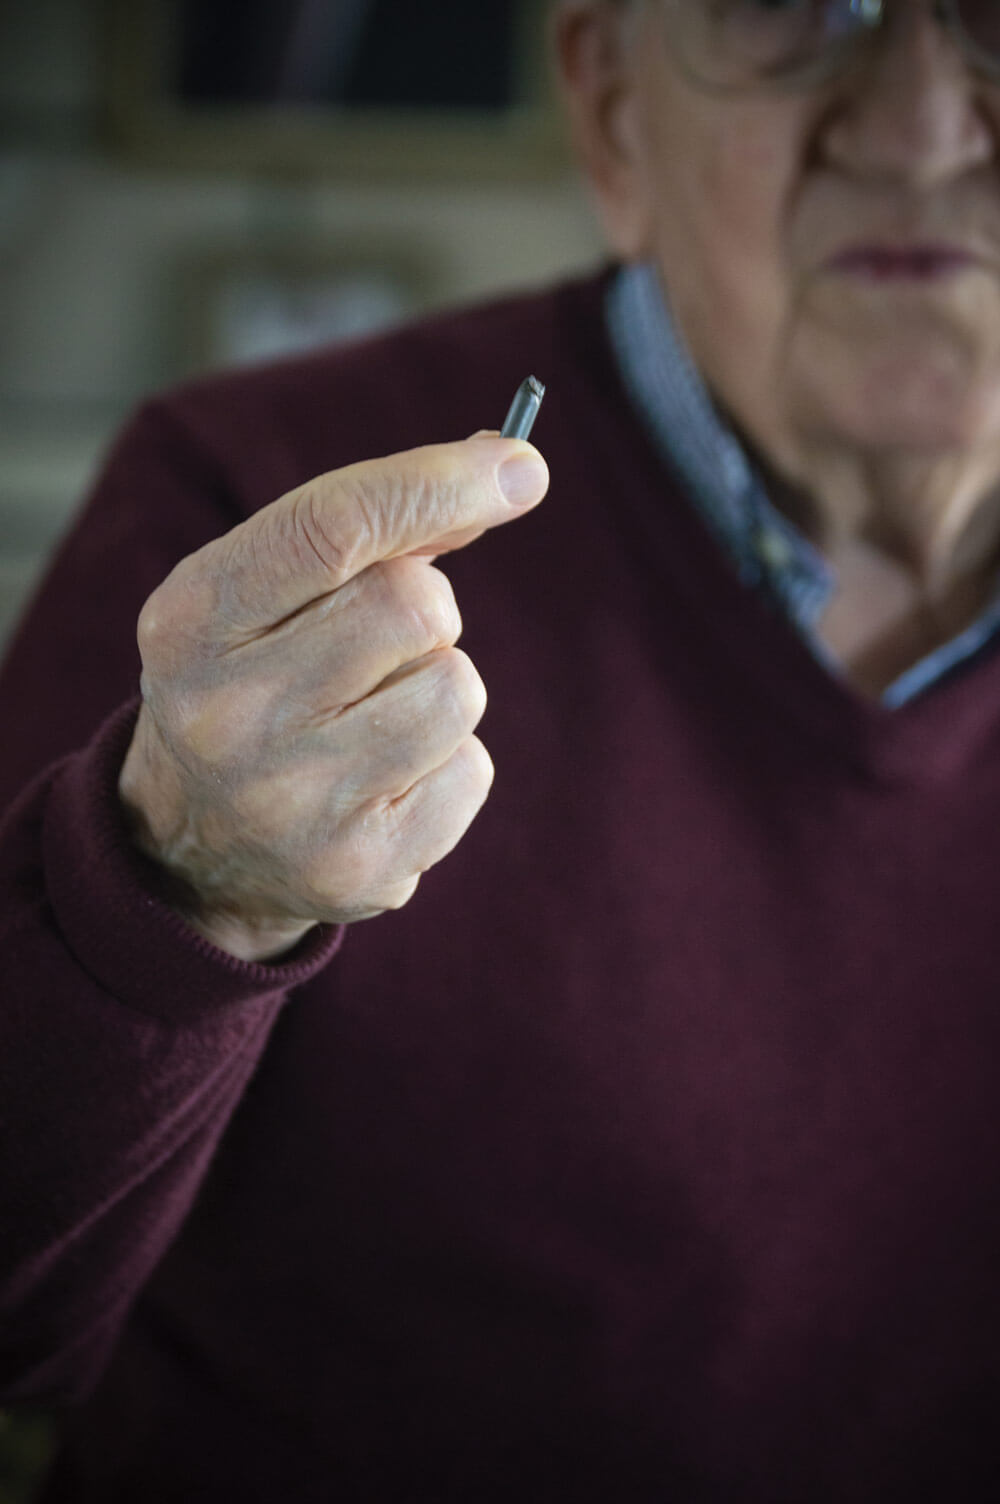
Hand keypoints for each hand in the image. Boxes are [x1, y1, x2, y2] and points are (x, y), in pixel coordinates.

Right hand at [117, 436, 548, 960]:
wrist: (194, 845)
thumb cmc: (255, 681)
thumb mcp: (268, 592)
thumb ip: (370, 528)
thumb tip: (507, 470)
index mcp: (194, 621)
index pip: (334, 526)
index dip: (437, 485)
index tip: (521, 465)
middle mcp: (229, 715)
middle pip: (416, 605)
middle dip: (427, 608)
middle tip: (381, 643)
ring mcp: (292, 803)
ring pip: (458, 687)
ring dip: (440, 686)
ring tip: (376, 715)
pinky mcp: (357, 869)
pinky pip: (472, 769)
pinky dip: (449, 763)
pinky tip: (386, 778)